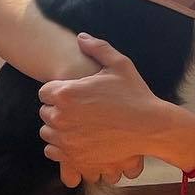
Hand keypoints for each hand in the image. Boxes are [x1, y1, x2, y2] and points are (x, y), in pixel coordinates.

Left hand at [38, 35, 168, 188]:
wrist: (150, 127)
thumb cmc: (135, 95)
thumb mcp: (119, 65)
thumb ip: (97, 48)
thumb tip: (81, 37)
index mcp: (66, 93)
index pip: (44, 92)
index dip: (58, 92)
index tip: (73, 94)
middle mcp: (61, 117)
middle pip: (45, 112)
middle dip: (58, 110)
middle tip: (79, 110)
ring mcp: (66, 139)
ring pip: (48, 132)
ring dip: (58, 129)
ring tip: (79, 125)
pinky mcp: (73, 157)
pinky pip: (53, 151)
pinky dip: (61, 147)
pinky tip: (78, 140)